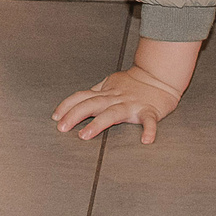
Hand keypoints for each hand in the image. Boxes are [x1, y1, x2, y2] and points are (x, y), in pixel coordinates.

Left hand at [54, 68, 182, 144]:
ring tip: (85, 135)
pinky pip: (149, 120)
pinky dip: (149, 130)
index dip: (67, 106)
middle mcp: (116, 98)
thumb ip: (97, 92)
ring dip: (98, 124)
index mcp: (106, 92)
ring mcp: (132, 104)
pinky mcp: (149, 110)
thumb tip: (79, 99)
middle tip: (61, 127)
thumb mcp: (112, 82)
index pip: (82, 96)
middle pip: (92, 104)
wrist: (160, 76)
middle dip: (74, 115)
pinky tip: (146, 140)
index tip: (55, 117)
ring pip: (113, 113)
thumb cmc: (135, 82)